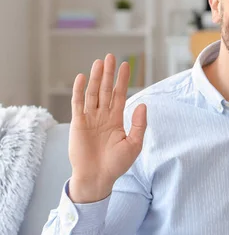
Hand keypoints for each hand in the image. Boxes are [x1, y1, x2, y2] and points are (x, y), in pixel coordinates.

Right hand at [68, 54, 147, 202]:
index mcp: (116, 119)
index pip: (120, 94)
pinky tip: (82, 78)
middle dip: (108, 73)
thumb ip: (139, 124)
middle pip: (106, 89)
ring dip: (95, 78)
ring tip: (99, 62)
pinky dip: (80, 91)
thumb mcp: (134, 144)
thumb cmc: (116, 164)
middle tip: (111, 56)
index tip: (127, 65)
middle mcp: (103, 116)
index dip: (122, 80)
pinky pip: (78, 104)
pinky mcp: (78, 124)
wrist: (98, 178)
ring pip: (93, 93)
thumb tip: (142, 104)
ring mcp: (90, 118)